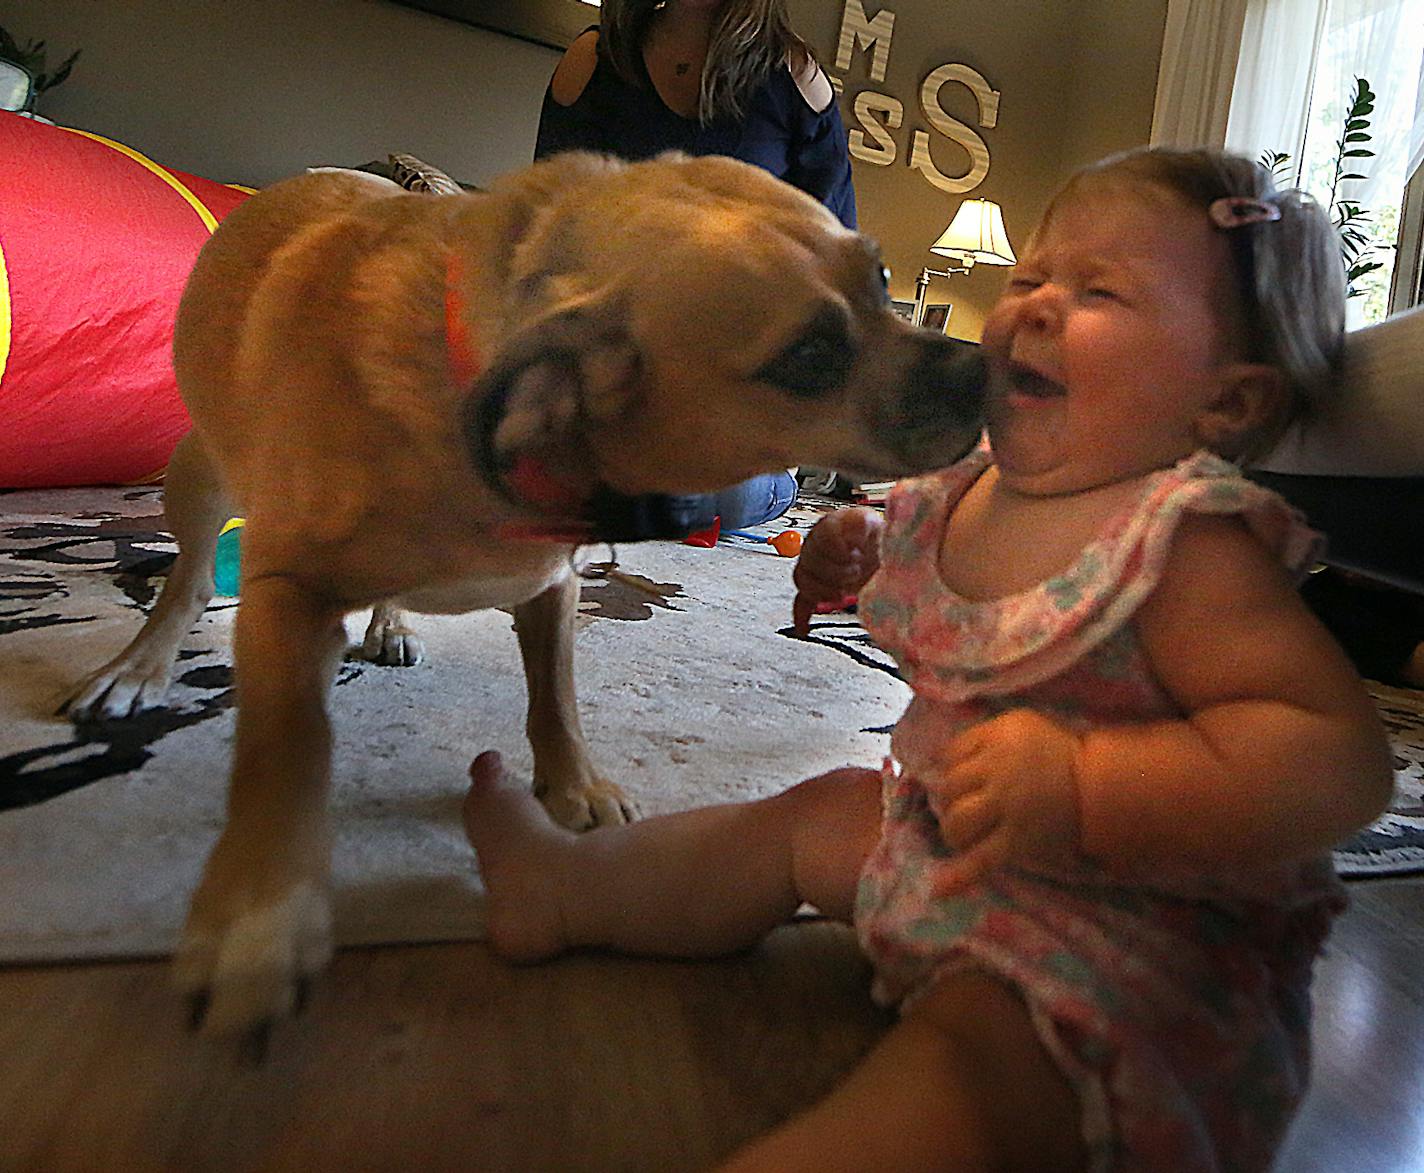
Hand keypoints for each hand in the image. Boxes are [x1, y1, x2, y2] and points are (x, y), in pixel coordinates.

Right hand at [792, 507, 884, 635]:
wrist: (879, 550)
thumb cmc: (878, 536)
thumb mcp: (878, 525)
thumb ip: (869, 527)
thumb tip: (862, 538)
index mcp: (832, 526)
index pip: (823, 536)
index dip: (838, 549)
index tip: (855, 556)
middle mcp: (817, 545)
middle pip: (809, 559)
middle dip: (833, 572)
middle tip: (855, 574)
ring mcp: (814, 567)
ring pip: (803, 579)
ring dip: (820, 591)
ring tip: (841, 595)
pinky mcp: (818, 588)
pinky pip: (802, 601)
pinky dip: (802, 616)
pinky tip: (804, 629)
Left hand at [919, 709, 1082, 893]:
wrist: (1101, 786)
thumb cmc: (1058, 755)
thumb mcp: (1020, 727)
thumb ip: (984, 739)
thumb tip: (939, 761)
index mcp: (998, 735)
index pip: (951, 753)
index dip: (952, 769)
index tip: (964, 780)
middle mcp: (999, 769)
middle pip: (950, 787)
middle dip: (952, 800)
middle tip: (970, 808)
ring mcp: (1008, 806)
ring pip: (957, 821)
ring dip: (954, 831)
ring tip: (966, 835)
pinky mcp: (1018, 840)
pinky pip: (981, 859)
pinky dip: (959, 876)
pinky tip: (940, 889)